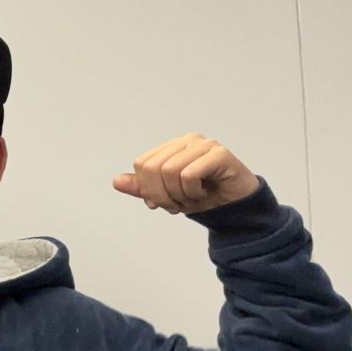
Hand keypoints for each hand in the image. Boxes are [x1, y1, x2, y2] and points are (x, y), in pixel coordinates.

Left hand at [113, 135, 259, 215]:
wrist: (234, 209)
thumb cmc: (204, 198)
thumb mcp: (167, 196)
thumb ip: (143, 188)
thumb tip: (117, 181)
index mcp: (173, 147)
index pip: (142, 164)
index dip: (148, 189)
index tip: (164, 202)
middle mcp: (187, 141)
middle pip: (152, 168)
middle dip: (162, 195)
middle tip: (178, 204)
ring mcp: (204, 145)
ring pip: (170, 172)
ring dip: (179, 196)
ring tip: (192, 198)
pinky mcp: (219, 154)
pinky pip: (189, 175)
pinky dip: (193, 192)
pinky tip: (204, 192)